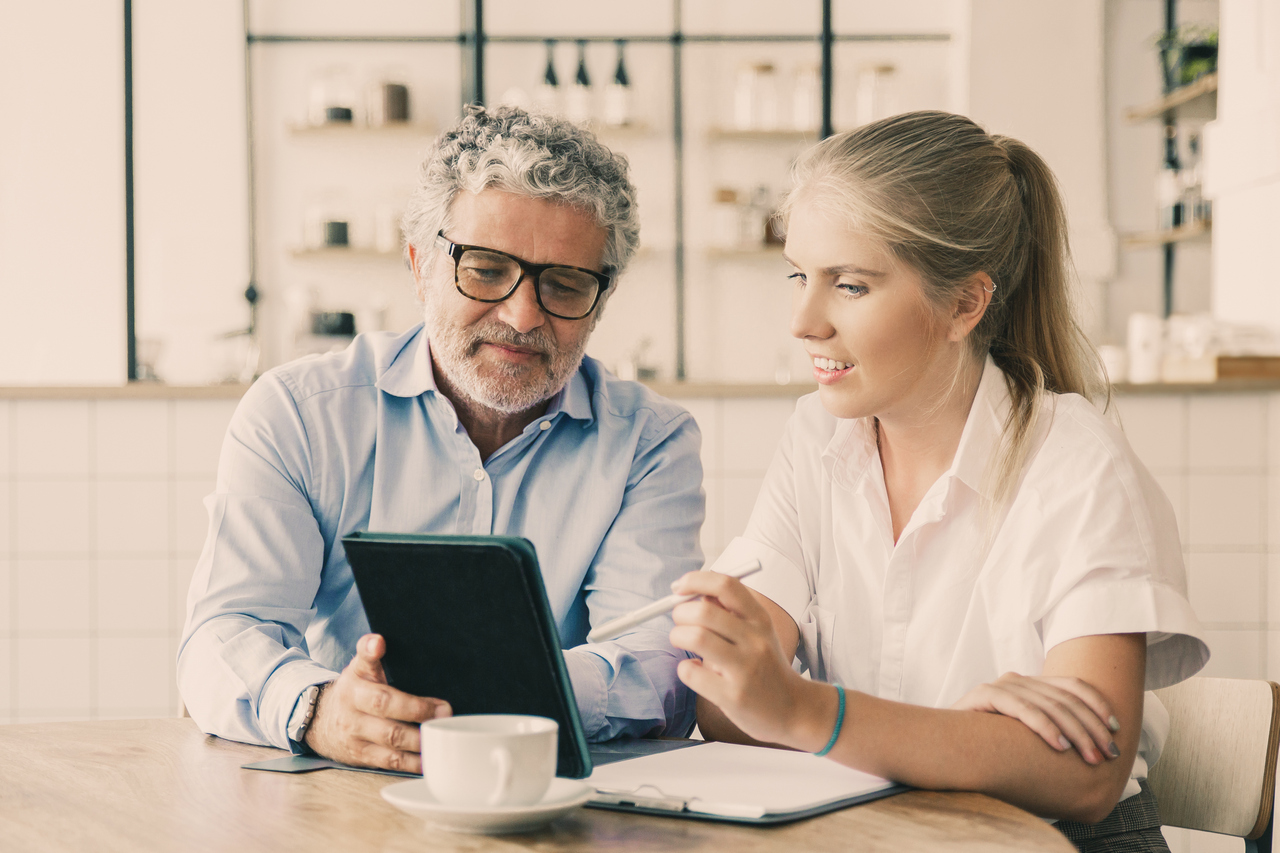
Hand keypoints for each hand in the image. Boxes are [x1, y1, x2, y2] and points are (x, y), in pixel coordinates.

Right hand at [304, 633, 450, 772]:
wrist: (320, 723)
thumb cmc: (354, 692)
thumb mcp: (358, 669)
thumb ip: (370, 654)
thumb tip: (378, 640)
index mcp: (355, 679)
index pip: (362, 661)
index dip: (370, 651)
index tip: (379, 643)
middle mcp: (352, 705)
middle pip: (384, 704)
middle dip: (418, 708)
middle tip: (445, 710)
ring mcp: (355, 733)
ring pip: (391, 737)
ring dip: (420, 738)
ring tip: (442, 734)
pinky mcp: (362, 756)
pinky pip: (391, 760)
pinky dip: (413, 762)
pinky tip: (429, 758)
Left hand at [668, 572, 830, 750]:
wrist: (794, 710)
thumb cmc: (766, 667)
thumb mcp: (757, 633)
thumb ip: (729, 612)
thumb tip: (694, 593)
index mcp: (760, 620)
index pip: (726, 585)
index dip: (696, 580)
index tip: (678, 588)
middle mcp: (755, 640)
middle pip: (704, 610)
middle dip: (680, 612)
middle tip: (679, 621)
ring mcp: (745, 669)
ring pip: (696, 637)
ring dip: (677, 636)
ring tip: (681, 642)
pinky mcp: (732, 696)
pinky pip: (691, 672)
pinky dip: (684, 668)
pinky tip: (694, 670)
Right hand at [951, 672, 1121, 764]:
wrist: (940, 740)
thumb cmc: (986, 742)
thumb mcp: (1023, 732)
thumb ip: (1049, 727)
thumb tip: (1094, 741)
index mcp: (1029, 684)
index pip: (1072, 685)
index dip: (1097, 704)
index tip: (1116, 729)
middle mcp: (1017, 680)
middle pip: (1065, 699)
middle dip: (1091, 727)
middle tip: (1108, 753)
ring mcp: (1000, 686)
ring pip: (1049, 705)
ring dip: (1075, 733)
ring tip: (1089, 756)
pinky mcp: (984, 695)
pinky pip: (1022, 709)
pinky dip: (1044, 728)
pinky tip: (1060, 747)